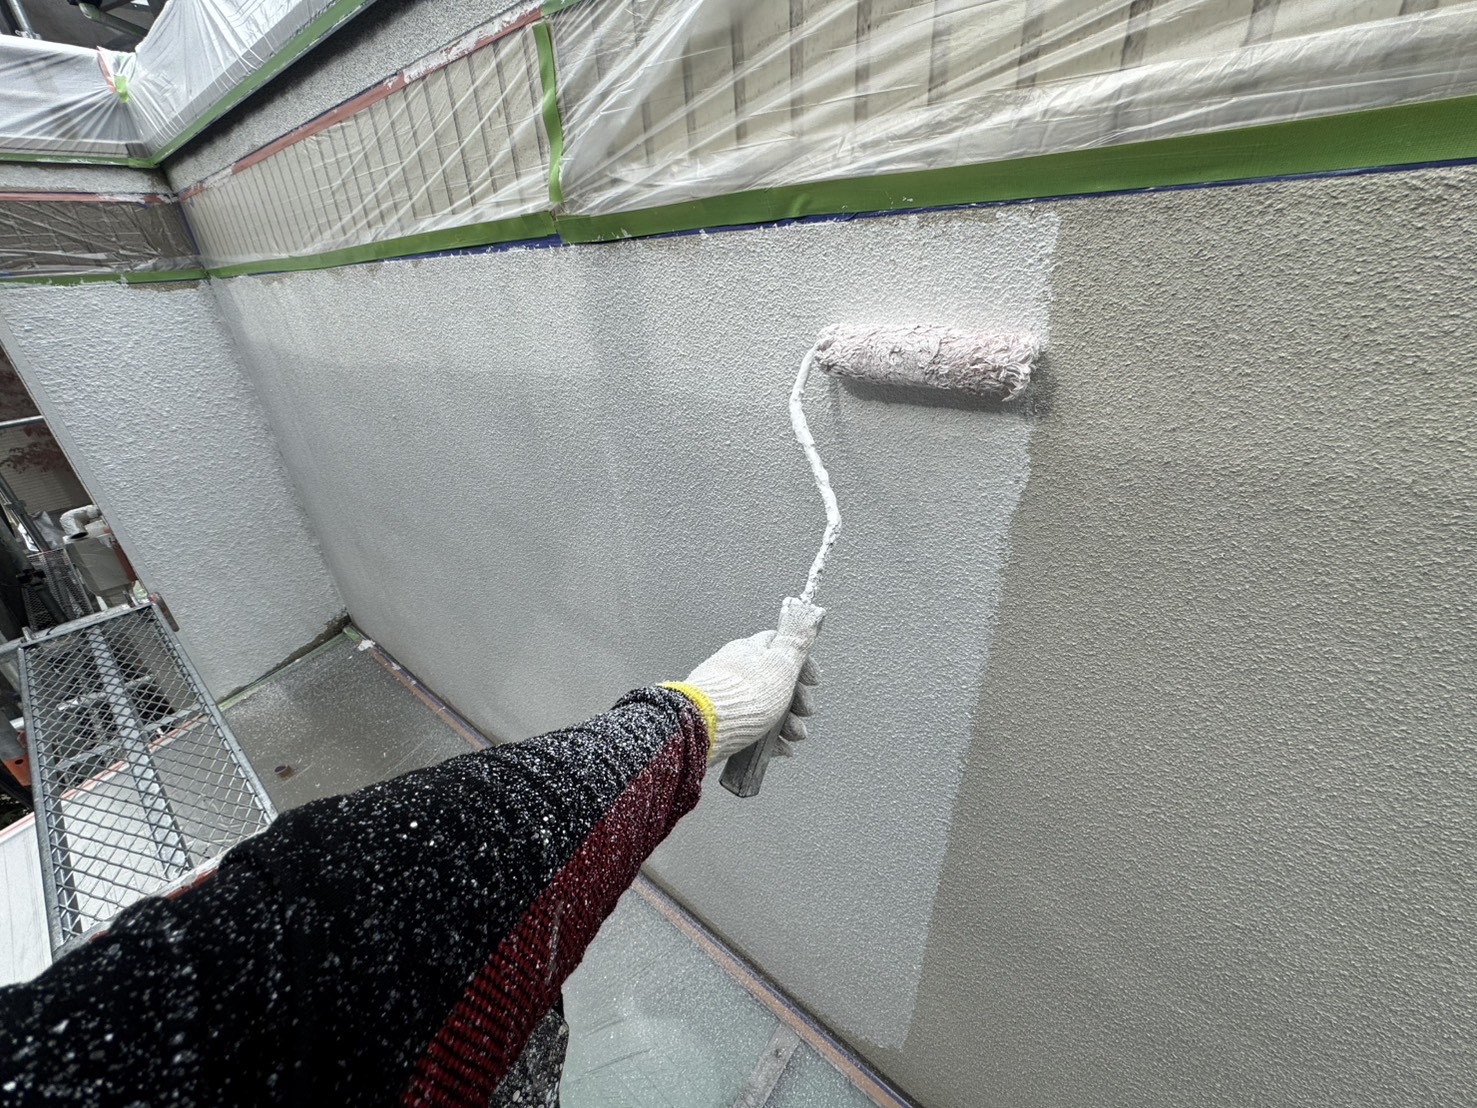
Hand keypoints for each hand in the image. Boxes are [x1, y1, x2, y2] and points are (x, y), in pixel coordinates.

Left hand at [677, 597, 823, 763]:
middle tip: (805, 712)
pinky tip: (778, 749)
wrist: (706, 727)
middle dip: (798, 701)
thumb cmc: (744, 694)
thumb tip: (808, 613)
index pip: (781, 648)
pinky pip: (751, 727)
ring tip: (794, 736)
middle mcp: (736, 670)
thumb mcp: (781, 664)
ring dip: (787, 723)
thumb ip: (796, 641)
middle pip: (776, 682)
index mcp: (750, 650)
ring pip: (766, 707)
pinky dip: (769, 739)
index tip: (814, 682)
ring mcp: (727, 696)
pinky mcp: (721, 721)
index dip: (803, 665)